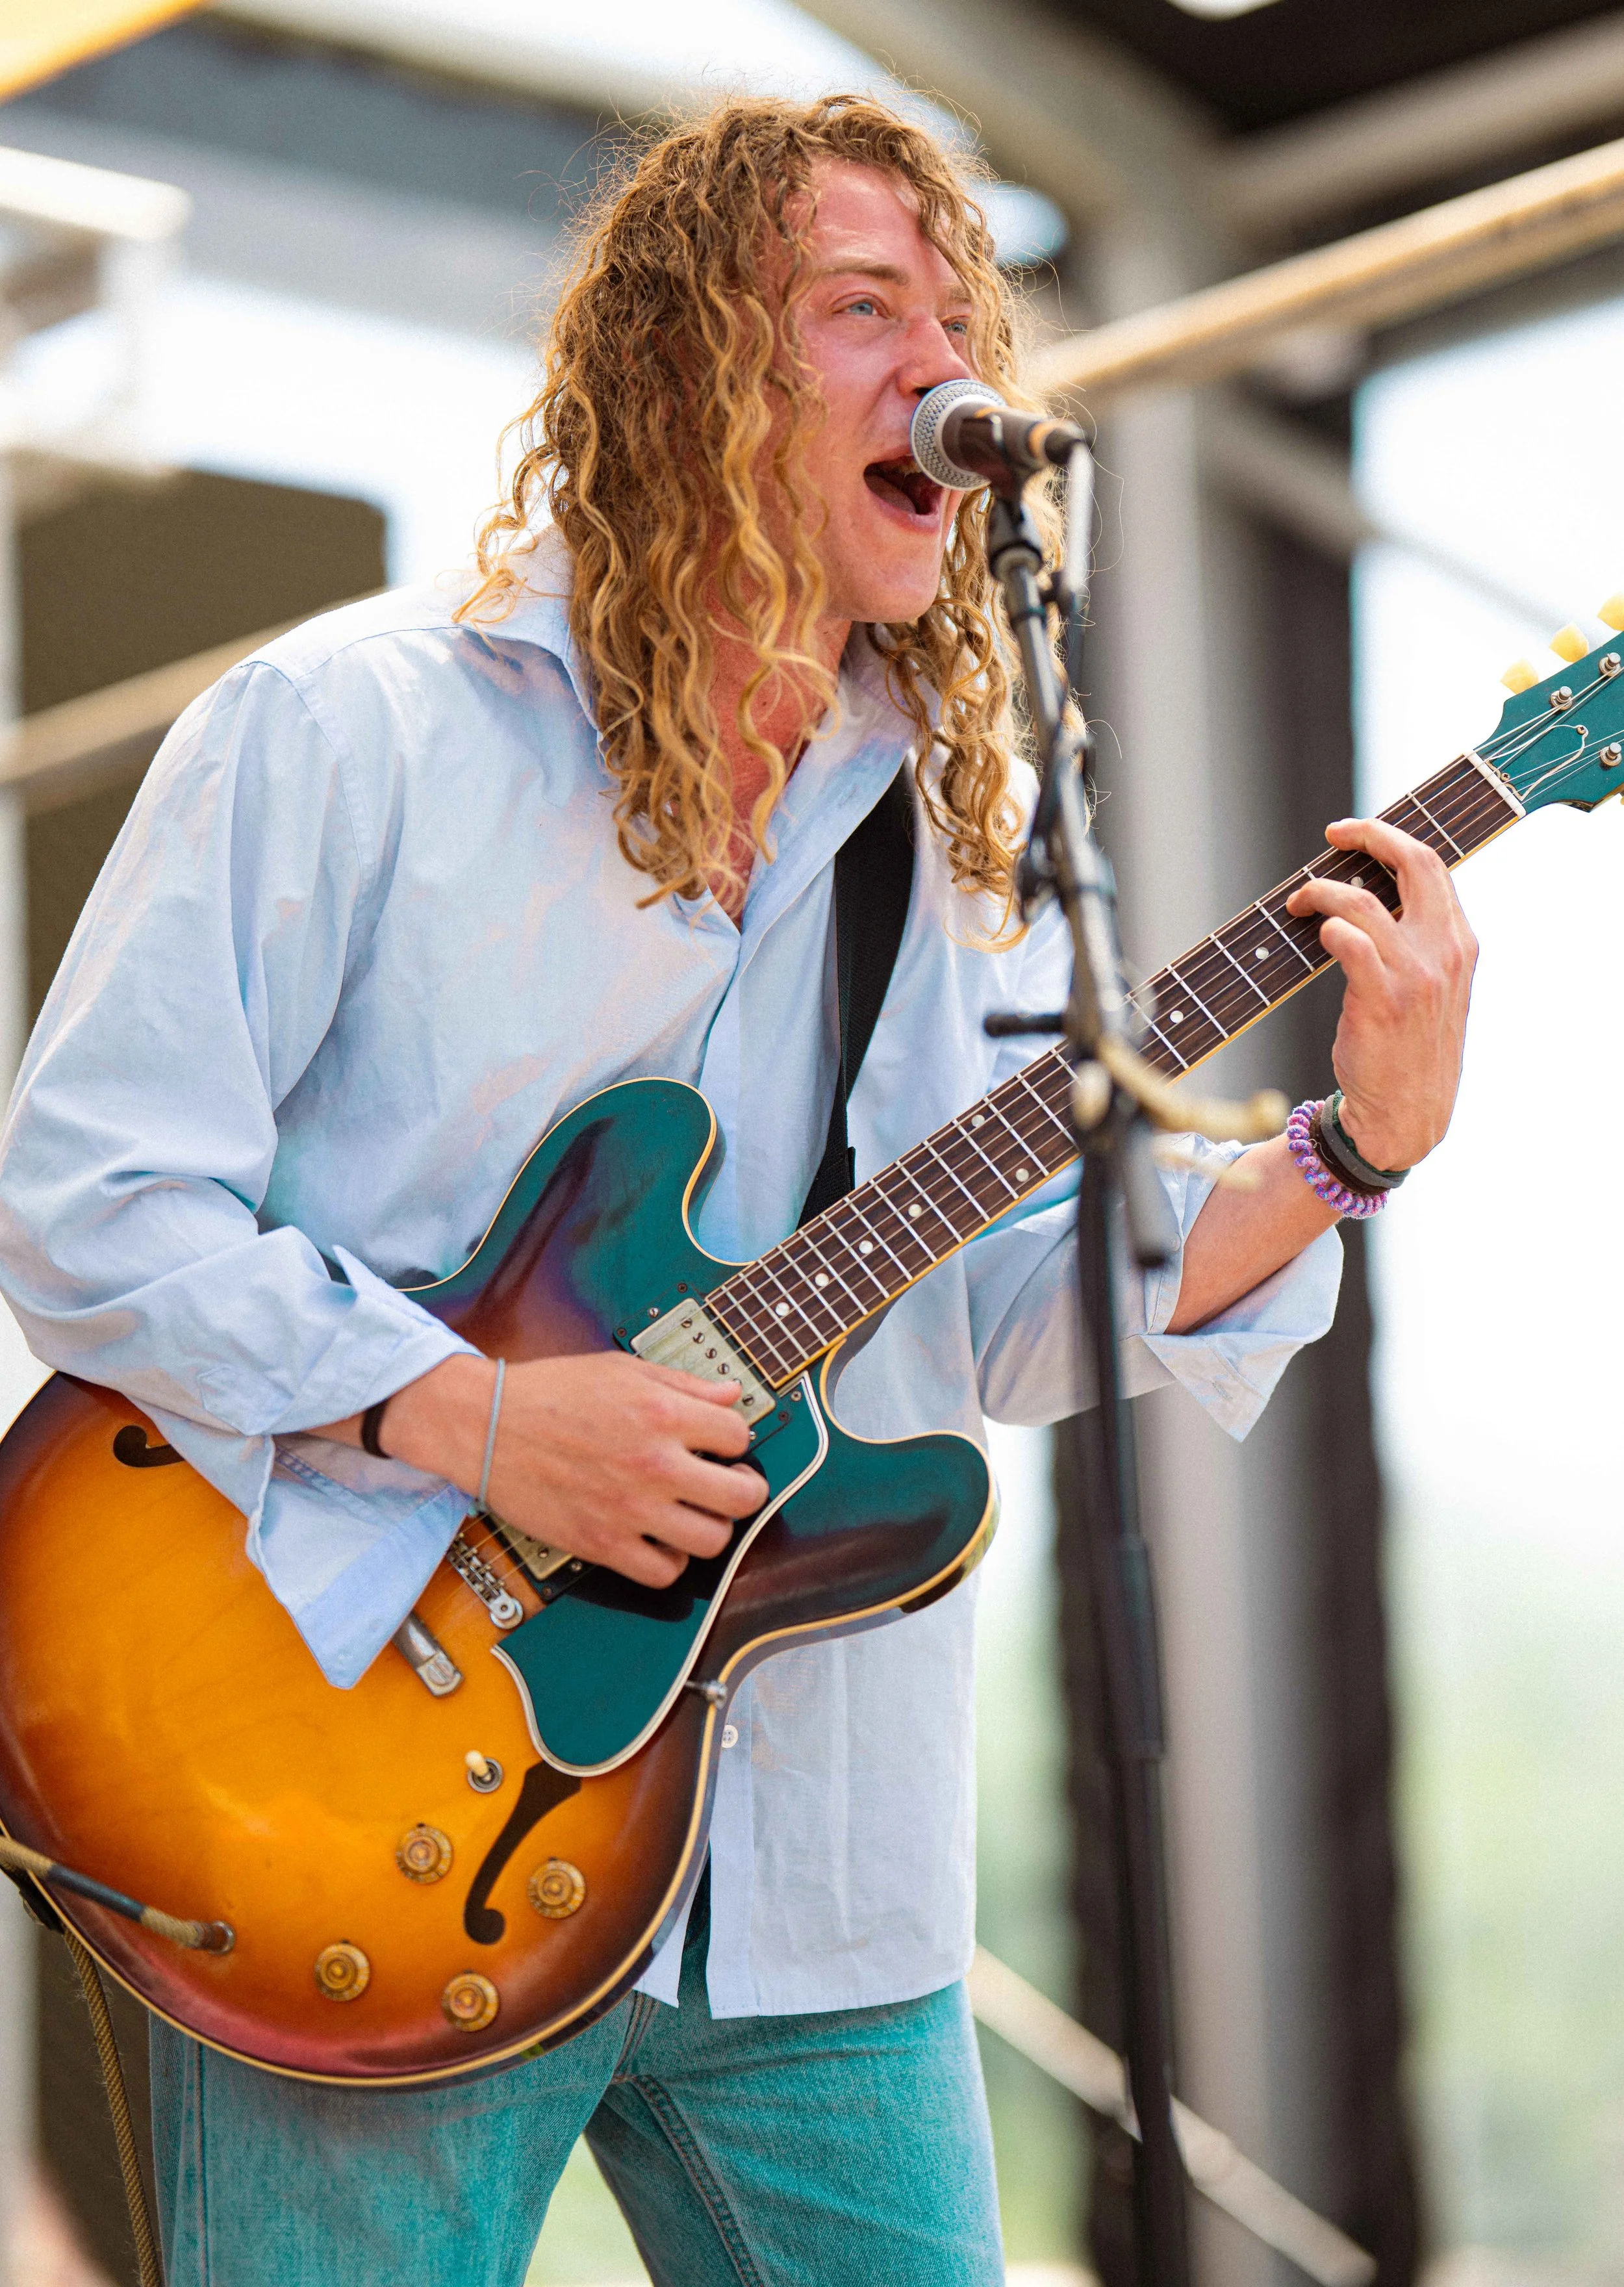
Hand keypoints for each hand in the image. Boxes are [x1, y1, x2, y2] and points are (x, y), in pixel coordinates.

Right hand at [355, 1352, 765, 1589]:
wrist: (486, 1425)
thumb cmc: (549, 1392)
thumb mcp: (621, 1369)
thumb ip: (682, 1383)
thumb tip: (730, 1394)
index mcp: (662, 1413)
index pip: (739, 1436)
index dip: (735, 1439)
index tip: (722, 1444)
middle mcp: (654, 1464)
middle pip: (742, 1496)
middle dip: (746, 1490)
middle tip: (731, 1485)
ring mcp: (630, 1510)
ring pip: (712, 1540)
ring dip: (712, 1528)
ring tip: (696, 1514)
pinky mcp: (602, 1544)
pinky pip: (663, 1573)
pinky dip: (670, 1562)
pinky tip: (661, 1541)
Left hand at [1285, 817, 1477, 1169]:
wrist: (1406, 1115)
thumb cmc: (1409, 1050)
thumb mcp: (1434, 989)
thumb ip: (1417, 944)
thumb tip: (1370, 898)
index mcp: (1459, 943)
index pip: (1432, 866)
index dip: (1390, 838)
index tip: (1353, 833)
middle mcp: (1445, 952)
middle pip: (1413, 864)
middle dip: (1368, 836)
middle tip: (1332, 835)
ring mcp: (1415, 976)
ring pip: (1364, 902)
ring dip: (1322, 891)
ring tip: (1299, 902)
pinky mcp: (1382, 1000)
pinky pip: (1349, 943)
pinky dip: (1326, 928)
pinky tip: (1314, 932)